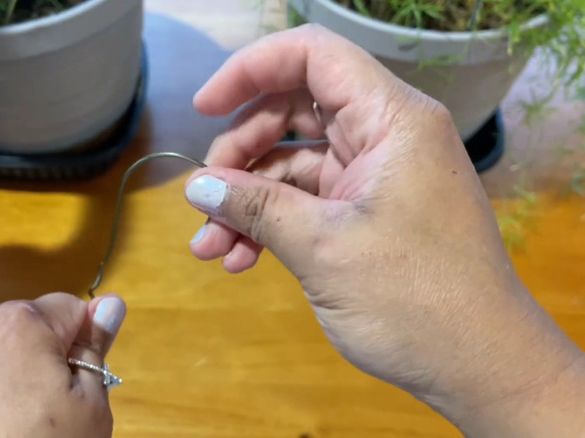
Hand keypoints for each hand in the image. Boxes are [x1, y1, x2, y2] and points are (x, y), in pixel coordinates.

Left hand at [0, 293, 126, 437]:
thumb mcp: (88, 408)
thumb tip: (110, 303)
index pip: (70, 310)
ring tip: (6, 433)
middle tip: (47, 419)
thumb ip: (95, 348)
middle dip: (38, 366)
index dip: (82, 348)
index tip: (79, 387)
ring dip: (0, 384)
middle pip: (24, 334)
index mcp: (18, 323)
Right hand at [185, 24, 584, 435]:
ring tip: (208, 247)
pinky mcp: (366, 211)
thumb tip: (196, 184)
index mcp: (391, 120)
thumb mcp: (323, 249)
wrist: (478, 367)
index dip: (251, 70)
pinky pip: (305, 199)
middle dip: (240, 152)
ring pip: (292, 160)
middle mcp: (384, 135)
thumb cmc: (414, 301)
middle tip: (204, 196)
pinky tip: (237, 259)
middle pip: (294, 109)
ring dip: (245, 199)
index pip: (313, 57)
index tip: (206, 108)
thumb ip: (256, 207)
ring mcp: (375, 175)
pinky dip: (269, 223)